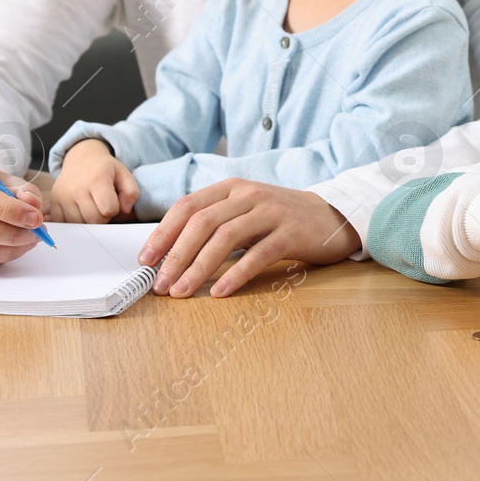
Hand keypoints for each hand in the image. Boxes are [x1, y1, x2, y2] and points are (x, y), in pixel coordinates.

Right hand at [49, 139, 138, 223]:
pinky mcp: (53, 202)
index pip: (108, 209)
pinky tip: (79, 211)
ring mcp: (63, 196)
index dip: (114, 209)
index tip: (113, 201)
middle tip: (102, 206)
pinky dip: (73, 223)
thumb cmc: (105, 169)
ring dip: (88, 221)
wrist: (81, 158)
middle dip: (103, 217)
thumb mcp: (123, 174)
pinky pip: (63, 224)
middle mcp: (76, 188)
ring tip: (91, 207)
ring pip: (79, 225)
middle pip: (94, 220)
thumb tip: (126, 210)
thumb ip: (131, 192)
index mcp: (97, 179)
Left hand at [141, 179, 359, 297]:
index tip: (146, 260)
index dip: (163, 233)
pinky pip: (257, 255)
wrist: (333, 216)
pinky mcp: (291, 233)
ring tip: (181, 292)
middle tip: (159, 284)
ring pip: (225, 238)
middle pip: (201, 223)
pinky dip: (235, 274)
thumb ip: (215, 222)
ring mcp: (271, 212)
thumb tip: (172, 252)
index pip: (187, 206)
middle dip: (175, 256)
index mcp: (232, 188)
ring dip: (198, 268)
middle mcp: (249, 195)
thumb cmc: (282, 219)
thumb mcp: (246, 211)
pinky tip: (220, 292)